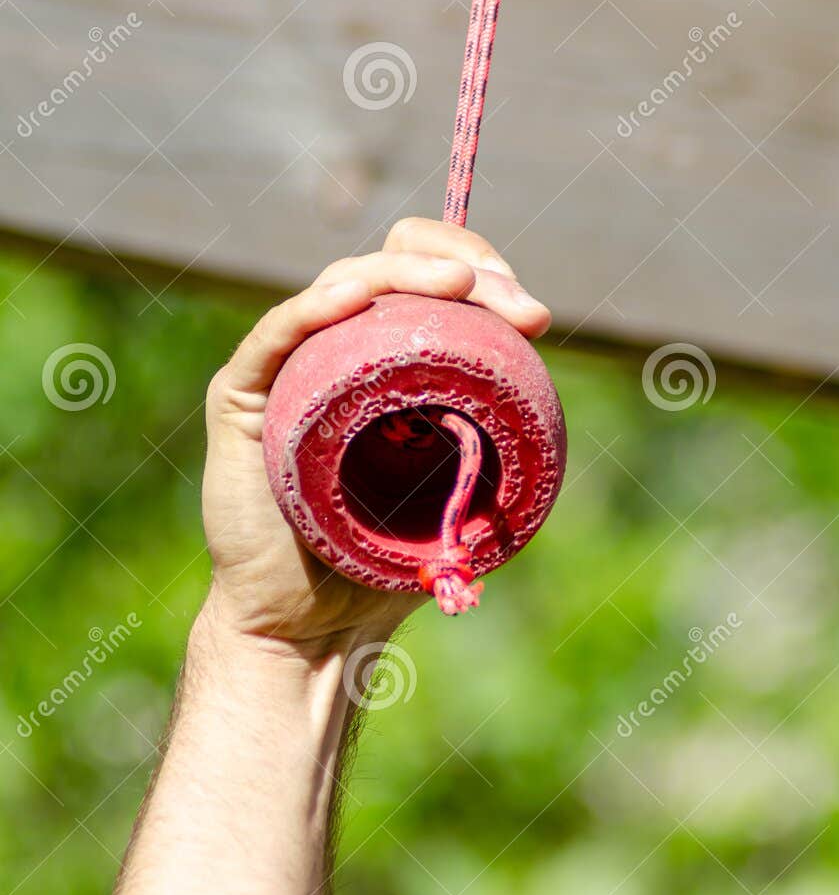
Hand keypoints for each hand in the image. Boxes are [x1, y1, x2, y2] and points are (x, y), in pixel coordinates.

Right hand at [200, 218, 551, 658]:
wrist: (311, 628)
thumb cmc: (382, 566)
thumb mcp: (460, 491)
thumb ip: (492, 436)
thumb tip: (540, 367)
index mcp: (384, 362)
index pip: (429, 283)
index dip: (483, 277)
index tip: (534, 318)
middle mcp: (333, 351)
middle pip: (393, 266)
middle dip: (463, 269)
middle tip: (517, 307)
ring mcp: (285, 369)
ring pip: (343, 287)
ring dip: (405, 274)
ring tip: (461, 286)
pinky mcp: (242, 397)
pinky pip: (276, 336)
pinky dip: (316, 307)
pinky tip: (356, 296)